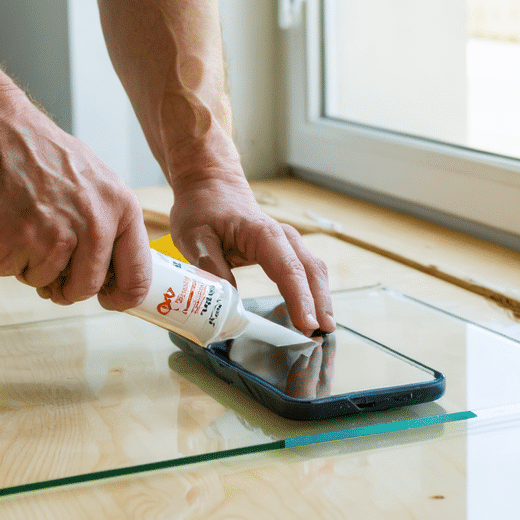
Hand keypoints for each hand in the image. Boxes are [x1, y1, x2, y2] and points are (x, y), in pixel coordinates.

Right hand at [0, 100, 151, 311]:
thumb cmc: (35, 151)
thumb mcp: (91, 177)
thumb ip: (104, 221)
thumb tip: (108, 269)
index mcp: (120, 208)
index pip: (137, 273)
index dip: (122, 296)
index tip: (109, 300)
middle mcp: (94, 225)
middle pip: (84, 288)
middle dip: (62, 286)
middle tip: (44, 266)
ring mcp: (55, 236)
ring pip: (42, 280)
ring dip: (23, 262)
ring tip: (15, 222)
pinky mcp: (16, 243)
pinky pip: (7, 270)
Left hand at [167, 176, 333, 335]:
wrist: (210, 185)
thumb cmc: (202, 209)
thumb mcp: (194, 236)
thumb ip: (210, 267)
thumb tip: (225, 302)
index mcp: (263, 234)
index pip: (288, 270)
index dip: (300, 299)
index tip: (307, 324)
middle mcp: (283, 238)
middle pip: (310, 272)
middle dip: (320, 304)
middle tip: (323, 334)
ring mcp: (288, 243)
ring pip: (314, 272)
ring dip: (322, 300)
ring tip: (324, 330)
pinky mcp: (285, 251)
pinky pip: (306, 272)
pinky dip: (314, 293)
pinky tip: (313, 314)